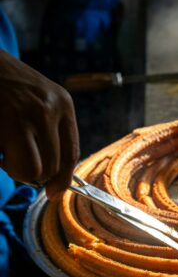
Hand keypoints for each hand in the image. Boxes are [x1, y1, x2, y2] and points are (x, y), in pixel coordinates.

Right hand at [0, 50, 79, 199]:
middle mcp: (47, 110)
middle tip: (13, 161)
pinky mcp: (2, 124)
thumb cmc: (5, 83)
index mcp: (63, 104)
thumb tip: (53, 178)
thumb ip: (50, 132)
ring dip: (15, 170)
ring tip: (4, 152)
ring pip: (32, 170)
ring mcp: (22, 116)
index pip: (71, 153)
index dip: (63, 179)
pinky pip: (5, 160)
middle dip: (33, 174)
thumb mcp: (39, 99)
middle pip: (52, 167)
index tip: (54, 193)